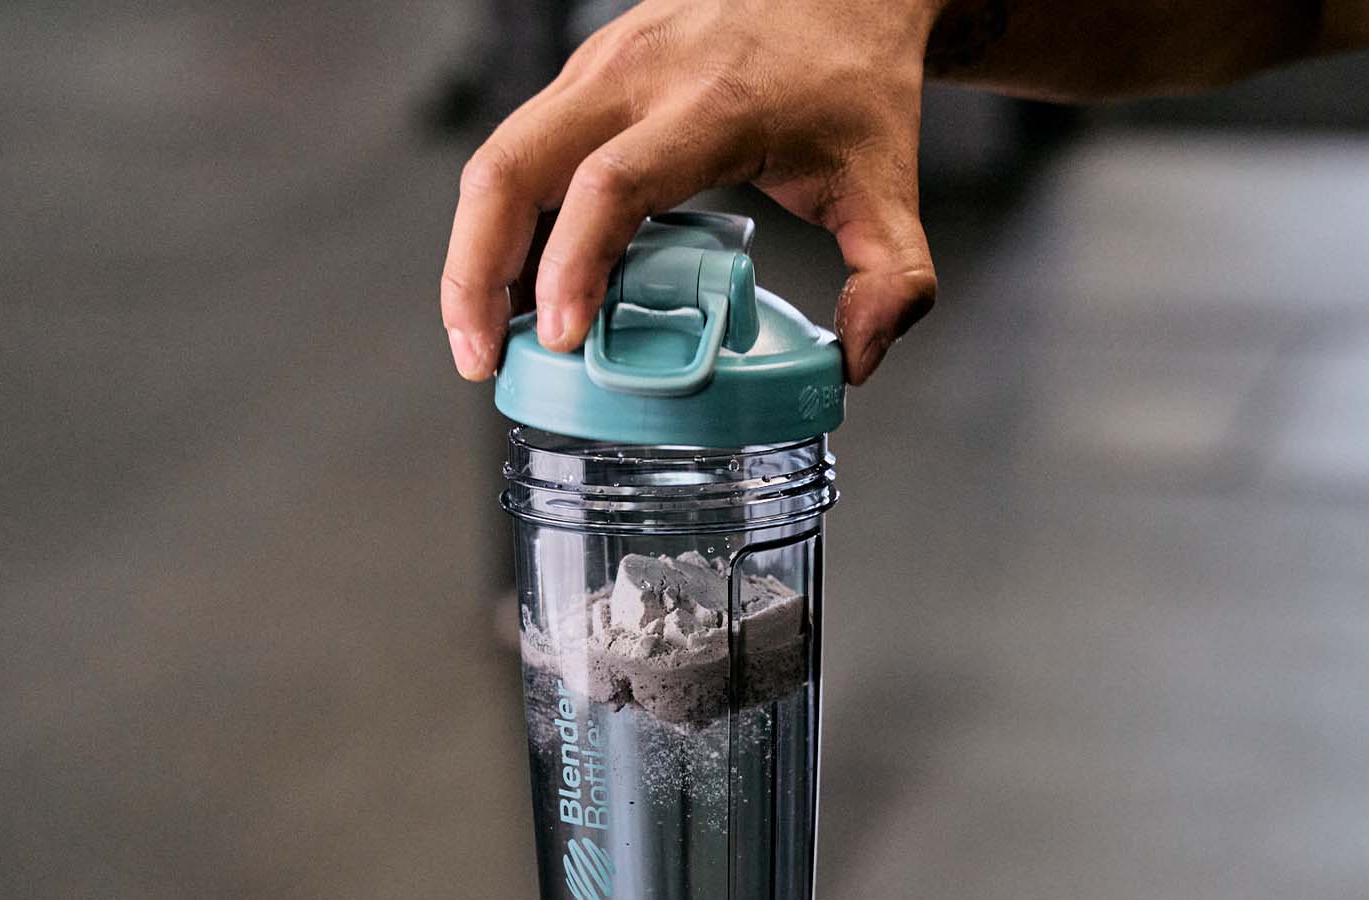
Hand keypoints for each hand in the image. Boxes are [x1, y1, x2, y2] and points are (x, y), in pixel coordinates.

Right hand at [442, 0, 942, 385]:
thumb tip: (855, 362)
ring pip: (500, 157)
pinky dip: (506, 223)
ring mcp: (601, 68)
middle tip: (481, 357)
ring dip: (476, 251)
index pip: (613, 183)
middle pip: (512, 165)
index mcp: (713, 104)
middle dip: (476, 269)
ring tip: (485, 339)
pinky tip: (521, 287)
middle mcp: (639, 74)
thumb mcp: (890, 185)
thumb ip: (893, 281)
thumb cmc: (853, 78)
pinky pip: (521, 150)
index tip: (562, 336)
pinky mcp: (586, 75)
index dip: (575, 262)